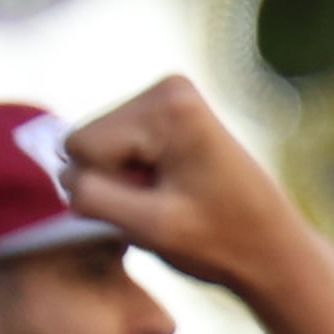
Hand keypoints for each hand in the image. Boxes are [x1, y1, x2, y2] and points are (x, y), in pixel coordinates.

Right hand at [62, 76, 321, 310]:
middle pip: (88, 140)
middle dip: (115, 180)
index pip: (80, 145)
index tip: (155, 201)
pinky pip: (119, 148)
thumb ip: (94, 197)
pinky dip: (136, 175)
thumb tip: (63, 170)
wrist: (270, 245)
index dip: (105, 186)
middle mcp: (168, 88)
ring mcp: (171, 98)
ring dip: (126, 181)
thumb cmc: (217, 241)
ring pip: (99, 147)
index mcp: (168, 104)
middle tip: (166, 201)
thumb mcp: (148, 227)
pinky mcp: (170, 114)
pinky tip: (174, 187)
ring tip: (173, 195)